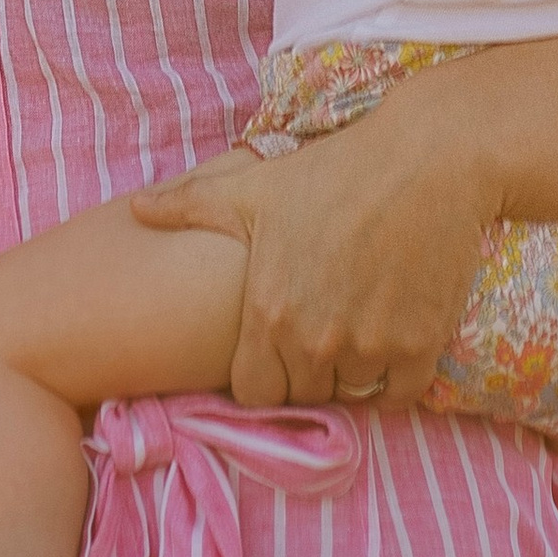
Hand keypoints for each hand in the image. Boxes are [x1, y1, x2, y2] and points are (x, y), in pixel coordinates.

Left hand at [128, 91, 493, 407]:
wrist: (422, 162)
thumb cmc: (331, 172)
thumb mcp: (250, 187)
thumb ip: (187, 204)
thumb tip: (135, 208)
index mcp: (268, 311)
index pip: (253, 391)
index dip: (261, 376)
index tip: (274, 351)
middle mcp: (316, 341)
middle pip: (303, 394)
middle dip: (305, 374)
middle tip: (316, 337)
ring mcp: (370, 347)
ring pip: (351, 394)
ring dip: (349, 374)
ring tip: (351, 334)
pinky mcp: (419, 346)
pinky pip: (398, 394)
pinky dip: (391, 381)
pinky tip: (387, 345)